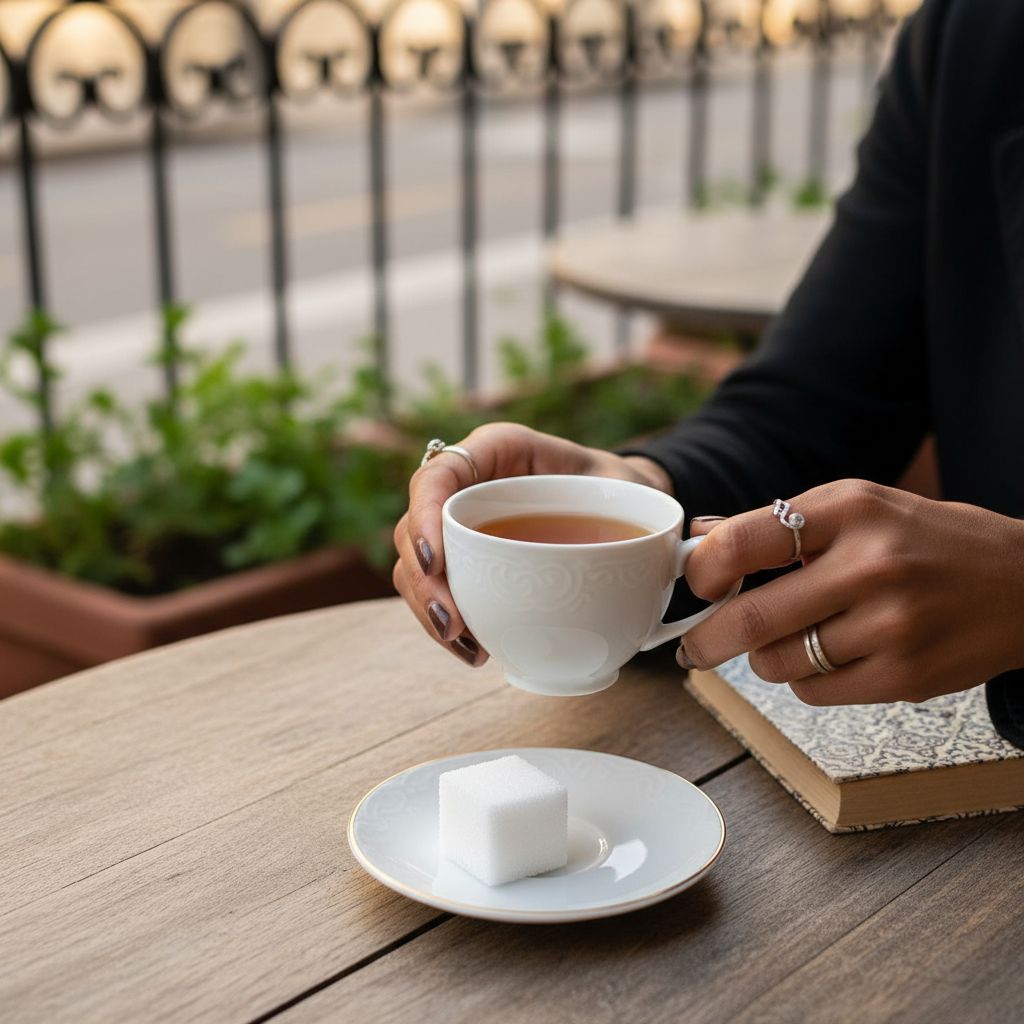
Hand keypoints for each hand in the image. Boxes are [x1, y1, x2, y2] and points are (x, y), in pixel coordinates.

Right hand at [393, 422, 672, 665]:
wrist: (619, 501)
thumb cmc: (618, 484)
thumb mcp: (624, 481)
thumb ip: (628, 503)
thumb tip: (660, 553)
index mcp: (497, 450)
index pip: (438, 473)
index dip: (426, 516)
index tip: (439, 562)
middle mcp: (467, 484)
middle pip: (413, 526)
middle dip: (423, 581)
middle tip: (452, 624)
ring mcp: (459, 525)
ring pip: (416, 564)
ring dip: (429, 609)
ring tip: (466, 646)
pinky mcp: (464, 560)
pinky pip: (438, 589)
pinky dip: (447, 623)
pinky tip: (474, 650)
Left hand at [678, 480, 1023, 704]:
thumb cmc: (925, 540)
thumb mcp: (857, 506)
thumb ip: (777, 523)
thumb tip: (699, 536)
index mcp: (850, 509)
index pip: (744, 541)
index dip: (704, 570)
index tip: (698, 585)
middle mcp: (870, 565)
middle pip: (751, 618)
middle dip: (705, 640)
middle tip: (693, 648)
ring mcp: (892, 625)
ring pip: (777, 663)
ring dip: (765, 657)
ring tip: (793, 637)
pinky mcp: (906, 677)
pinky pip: (814, 692)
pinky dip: (806, 679)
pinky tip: (834, 655)